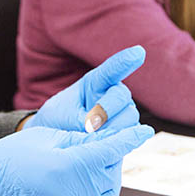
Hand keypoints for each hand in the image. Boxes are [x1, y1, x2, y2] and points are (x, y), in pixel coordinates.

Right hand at [0, 124, 153, 195]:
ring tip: (91, 160)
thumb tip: (110, 139)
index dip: (130, 138)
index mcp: (72, 166)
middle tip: (97, 142)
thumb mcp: (52, 138)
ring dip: (106, 173)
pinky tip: (89, 180)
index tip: (145, 131)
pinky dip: (99, 192)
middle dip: (109, 154)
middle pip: (111, 168)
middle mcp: (77, 191)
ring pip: (109, 188)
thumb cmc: (15, 156)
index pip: (112, 149)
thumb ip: (84, 139)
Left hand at [28, 45, 144, 133]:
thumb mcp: (63, 116)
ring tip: (91, 134)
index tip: (138, 52)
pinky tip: (104, 143)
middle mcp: (113, 93)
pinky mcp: (128, 131)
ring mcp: (123, 112)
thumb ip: (83, 121)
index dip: (124, 62)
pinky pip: (131, 136)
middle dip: (106, 110)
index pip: (111, 70)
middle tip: (88, 124)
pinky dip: (116, 141)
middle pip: (121, 97)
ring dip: (110, 128)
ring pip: (130, 117)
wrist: (56, 139)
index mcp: (95, 82)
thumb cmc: (58, 122)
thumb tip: (104, 132)